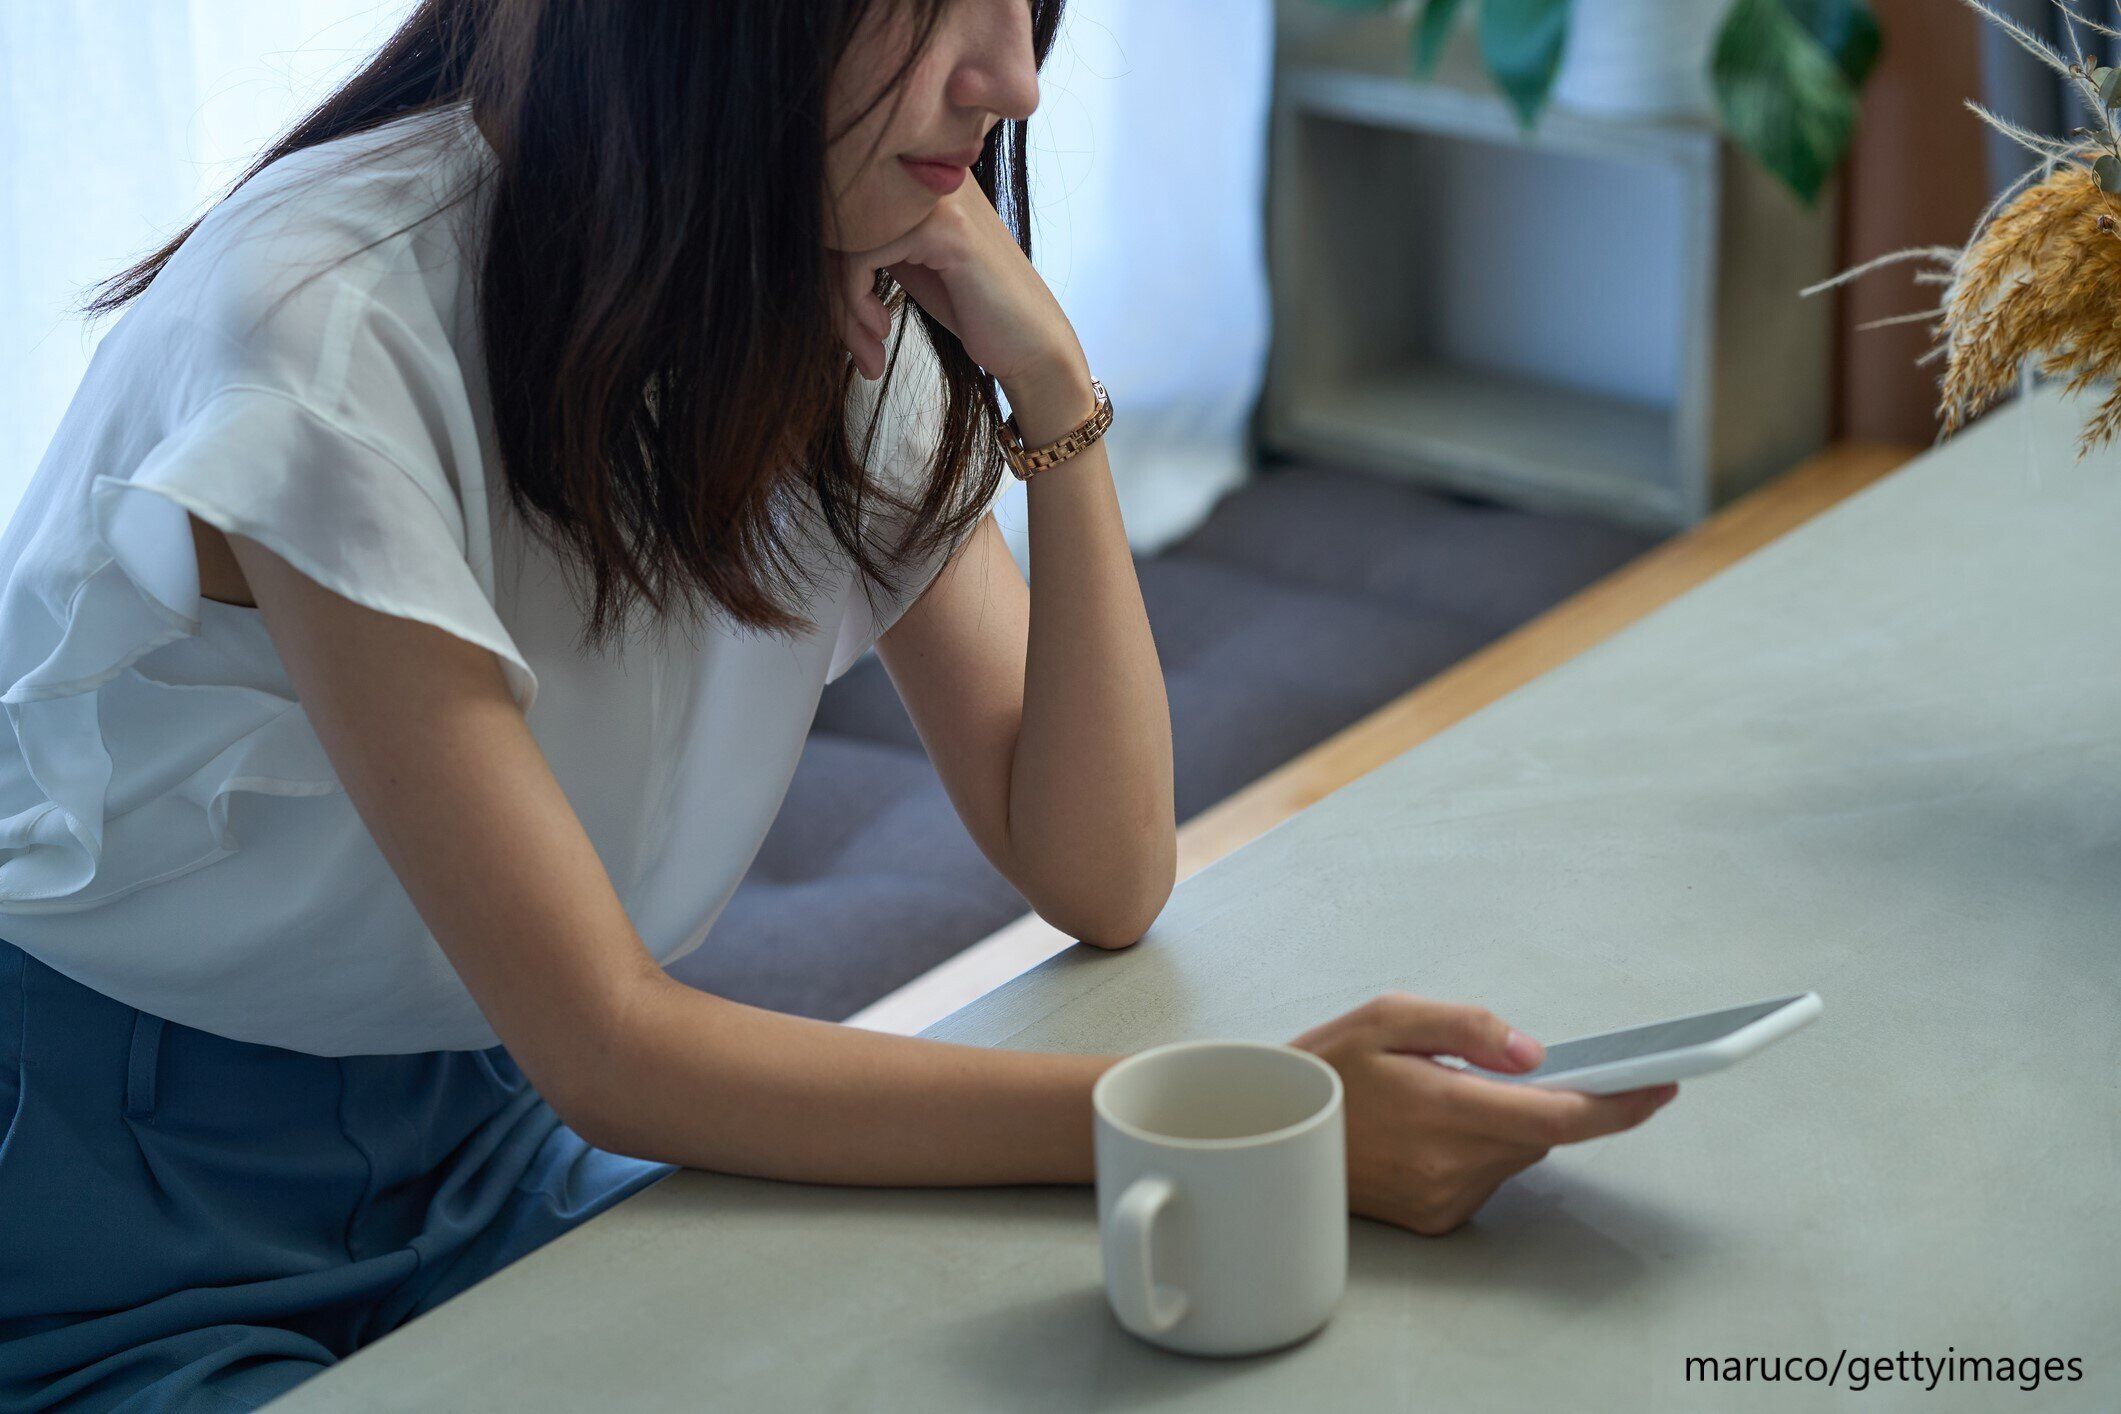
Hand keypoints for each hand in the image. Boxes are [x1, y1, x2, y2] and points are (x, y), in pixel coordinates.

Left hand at [830, 179, 1087, 401]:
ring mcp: (938, 195)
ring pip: (842, 234)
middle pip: (835, 212)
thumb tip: (797, 234)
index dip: (827, 259)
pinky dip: (854, 301)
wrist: (1030, 345)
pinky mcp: (942, 228)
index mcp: (921, 171)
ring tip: (867, 343)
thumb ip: (866, 234)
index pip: (842, 196)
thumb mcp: (908, 261)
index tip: (847, 313)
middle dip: (829, 286)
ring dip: (841, 302)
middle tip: (854, 338)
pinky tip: (880, 330)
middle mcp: (929, 170)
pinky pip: (860, 254)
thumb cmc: (971, 306)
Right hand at [1290, 993, 1677, 1235]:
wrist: (1270, 1133)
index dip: (1619, 1103)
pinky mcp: (1436, 1219)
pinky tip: (1432, 1126)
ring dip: (1506, 1121)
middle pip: (1541, 1132)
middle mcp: (1451, 1167)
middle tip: (1509, 1064)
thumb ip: (1469, 1028)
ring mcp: (1444, 1199)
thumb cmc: (1325, 1069)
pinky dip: (1480, 1146)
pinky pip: (1488, 1176)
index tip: (1662, 1084)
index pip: (1559, 1114)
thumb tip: (1535, 1053)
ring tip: (1446, 1091)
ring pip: (1517, 1154)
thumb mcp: (1388, 1016)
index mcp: (1444, 1111)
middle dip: (1542, 1096)